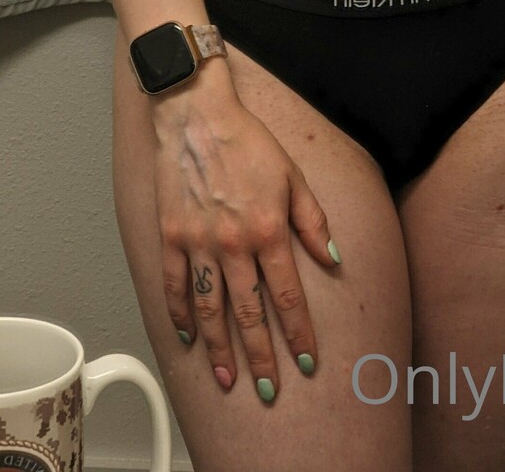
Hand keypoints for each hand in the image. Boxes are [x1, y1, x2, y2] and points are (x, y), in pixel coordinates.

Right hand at [154, 95, 338, 400]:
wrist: (198, 115)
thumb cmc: (249, 142)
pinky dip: (180, 317)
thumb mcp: (294, 176)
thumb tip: (334, 260)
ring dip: (221, 349)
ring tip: (230, 378)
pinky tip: (189, 340)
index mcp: (269, 229)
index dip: (298, 332)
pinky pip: (175, 288)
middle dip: (262, 355)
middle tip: (269, 388)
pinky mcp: (171, 238)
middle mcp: (234, 244)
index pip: (287, 295)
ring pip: (211, 311)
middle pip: (249, 313)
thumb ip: (313, 222)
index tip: (306, 360)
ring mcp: (199, 244)